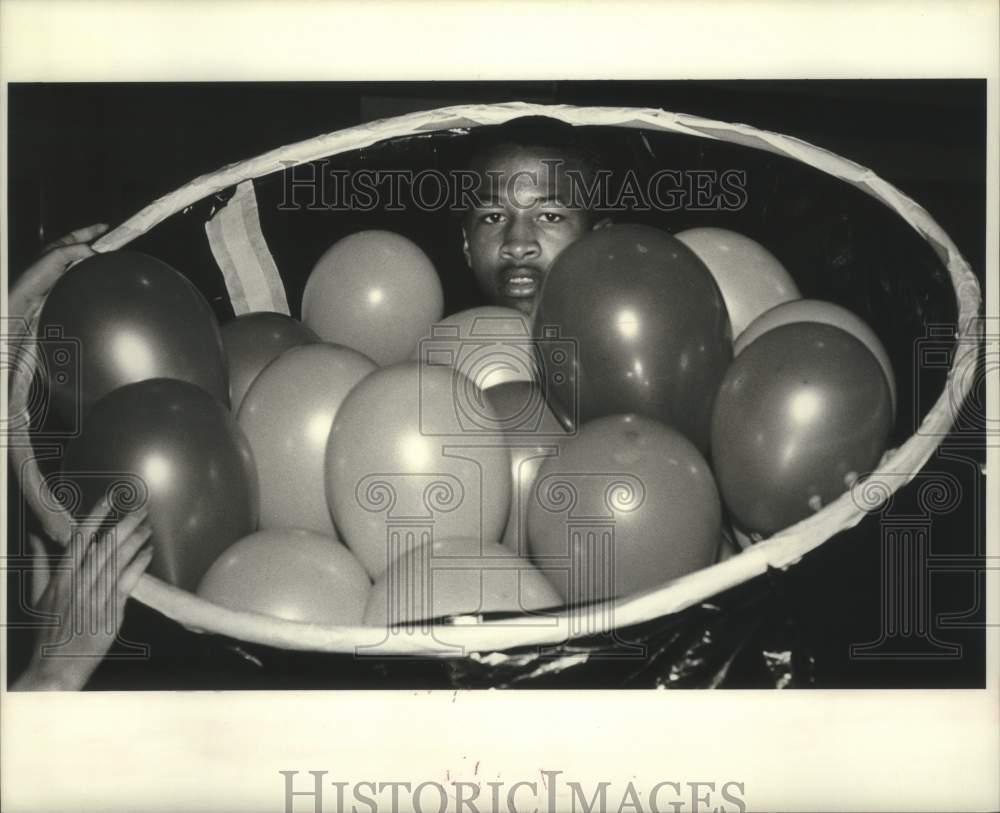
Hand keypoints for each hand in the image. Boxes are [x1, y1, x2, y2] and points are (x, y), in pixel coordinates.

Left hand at [8, 223, 108, 322]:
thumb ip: (77, 250)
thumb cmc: (37, 275)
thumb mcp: (57, 255)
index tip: (106, 226)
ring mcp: (67, 272)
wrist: (30, 298)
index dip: (92, 230)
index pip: (78, 235)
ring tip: (109, 260)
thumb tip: (96, 253)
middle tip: (114, 243)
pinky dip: (93, 275)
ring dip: (96, 262)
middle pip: (85, 249)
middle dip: (99, 245)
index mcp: (58, 247)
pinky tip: (99, 276)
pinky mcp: (71, 284)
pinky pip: (86, 276)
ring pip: (87, 263)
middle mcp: (63, 258)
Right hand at [12, 498, 153, 690]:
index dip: (97, 515)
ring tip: (148, 526)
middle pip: (107, 544)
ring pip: (120, 559)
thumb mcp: (38, 595)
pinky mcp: (113, 610)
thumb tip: (37, 538)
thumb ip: (39, 564)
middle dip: (126, 522)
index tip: (111, 498)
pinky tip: (149, 551)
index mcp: (61, 576)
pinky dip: (140, 563)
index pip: (80, 537)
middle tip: (141, 507)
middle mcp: (79, 582)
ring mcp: (97, 595)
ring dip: (137, 539)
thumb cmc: (48, 630)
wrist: (56, 665)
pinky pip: (129, 580)